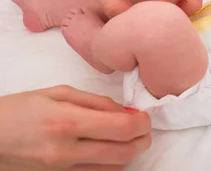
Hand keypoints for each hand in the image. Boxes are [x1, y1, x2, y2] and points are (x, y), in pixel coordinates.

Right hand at [0, 85, 150, 169]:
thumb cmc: (19, 110)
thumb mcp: (57, 94)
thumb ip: (96, 102)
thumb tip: (125, 111)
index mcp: (66, 122)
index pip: (121, 129)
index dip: (142, 123)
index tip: (145, 116)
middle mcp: (66, 151)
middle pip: (124, 153)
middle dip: (142, 140)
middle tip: (143, 128)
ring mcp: (61, 170)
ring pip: (113, 167)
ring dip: (128, 152)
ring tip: (126, 136)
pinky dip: (110, 162)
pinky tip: (108, 147)